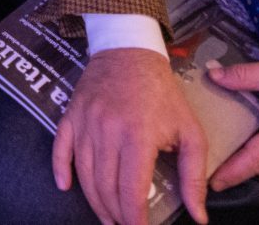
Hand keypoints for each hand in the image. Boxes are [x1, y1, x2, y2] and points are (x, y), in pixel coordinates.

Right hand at [53, 47, 213, 224]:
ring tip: (108, 217)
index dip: (135, 219)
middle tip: (125, 224)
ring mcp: (85, 123)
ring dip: (95, 201)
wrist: (129, 51)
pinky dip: (61, 171)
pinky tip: (66, 187)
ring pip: (84, 174)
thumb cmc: (163, 94)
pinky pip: (60, 149)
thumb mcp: (190, 131)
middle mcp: (107, 132)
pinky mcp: (71, 115)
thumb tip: (199, 216)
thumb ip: (194, 176)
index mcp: (138, 136)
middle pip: (105, 187)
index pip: (131, 191)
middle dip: (116, 214)